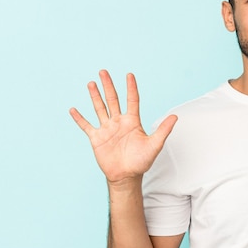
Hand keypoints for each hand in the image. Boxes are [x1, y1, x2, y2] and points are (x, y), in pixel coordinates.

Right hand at [69, 70, 176, 184]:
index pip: (132, 100)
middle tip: (103, 71)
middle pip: (113, 100)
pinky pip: (86, 126)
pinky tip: (73, 109)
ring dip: (95, 96)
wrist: (127, 176)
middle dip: (108, 86)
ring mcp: (107, 129)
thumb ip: (163, 130)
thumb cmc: (141, 162)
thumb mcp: (154, 145)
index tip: (129, 75)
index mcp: (132, 122)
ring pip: (100, 108)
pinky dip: (79, 118)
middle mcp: (119, 122)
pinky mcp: (96, 138)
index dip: (131, 88)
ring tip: (91, 83)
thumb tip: (175, 116)